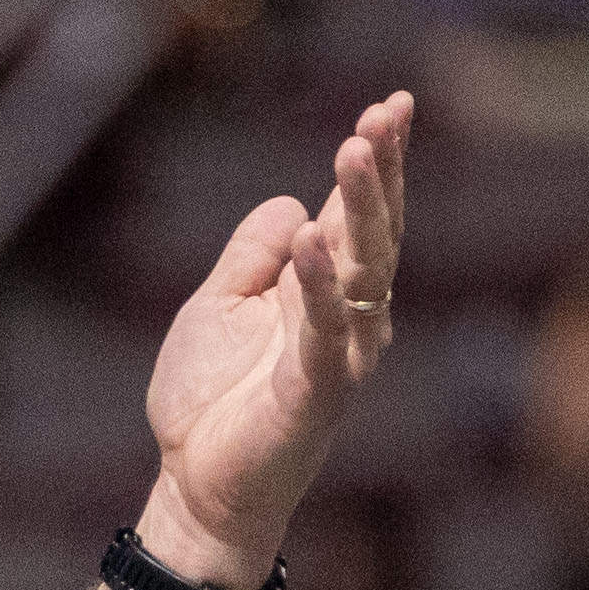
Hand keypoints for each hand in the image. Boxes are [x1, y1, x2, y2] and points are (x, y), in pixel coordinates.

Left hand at [135, 89, 410, 589]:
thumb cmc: (211, 399)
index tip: (392, 105)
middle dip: (381, 171)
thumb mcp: (218, 304)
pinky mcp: (316, 392)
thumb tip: (294, 204)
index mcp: (322, 290)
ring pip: (364, 270)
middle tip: (383, 115)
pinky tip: (313, 238)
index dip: (380, 161)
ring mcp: (338, 354)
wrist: (195, 484)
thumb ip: (253, 254)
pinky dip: (319, 285)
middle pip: (374, 230)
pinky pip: (326, 331)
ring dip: (361, 208)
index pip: (359, 214)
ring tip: (356, 148)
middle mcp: (346, 316)